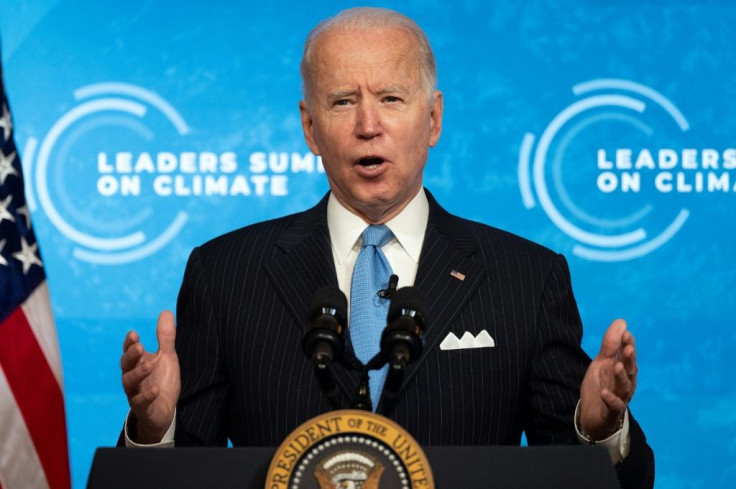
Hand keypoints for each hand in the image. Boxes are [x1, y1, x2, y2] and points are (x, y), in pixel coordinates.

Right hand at [121, 311, 180, 443]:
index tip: (134, 334)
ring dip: (138, 373)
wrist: (162, 410)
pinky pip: (140, 402)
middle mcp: (132, 377)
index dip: (129, 343)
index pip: (129, 351)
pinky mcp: (143, 408)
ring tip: (149, 365)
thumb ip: (166, 337)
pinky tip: (155, 389)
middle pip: (126, 365)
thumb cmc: (162, 380)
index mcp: (137, 363)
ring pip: (129, 383)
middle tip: (140, 346)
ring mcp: (135, 393)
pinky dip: (146, 396)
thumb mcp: (167, 357)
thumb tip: (166, 312)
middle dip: (131, 355)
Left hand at [579, 319, 636, 439]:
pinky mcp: (611, 410)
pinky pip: (613, 405)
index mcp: (624, 369)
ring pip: (624, 386)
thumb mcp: (602, 362)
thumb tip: (622, 322)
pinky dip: (610, 399)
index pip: (628, 355)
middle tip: (628, 348)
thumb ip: (611, 344)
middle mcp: (625, 382)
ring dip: (621, 376)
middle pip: (630, 369)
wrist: (593, 413)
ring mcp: (620, 396)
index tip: (626, 334)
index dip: (628, 345)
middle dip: (629, 359)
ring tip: (616, 366)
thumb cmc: (601, 383)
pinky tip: (604, 392)